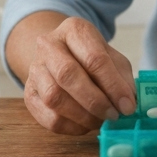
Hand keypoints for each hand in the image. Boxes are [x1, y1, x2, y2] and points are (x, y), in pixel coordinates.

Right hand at [23, 16, 136, 134]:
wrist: (58, 55)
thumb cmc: (89, 56)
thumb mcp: (111, 57)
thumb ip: (122, 78)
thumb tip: (128, 105)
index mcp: (74, 30)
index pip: (94, 58)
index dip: (113, 85)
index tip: (128, 106)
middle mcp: (48, 45)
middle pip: (68, 75)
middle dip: (95, 101)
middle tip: (113, 115)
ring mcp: (34, 69)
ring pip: (54, 98)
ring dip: (82, 116)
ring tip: (100, 120)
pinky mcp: (29, 94)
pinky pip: (48, 117)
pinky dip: (71, 127)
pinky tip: (85, 124)